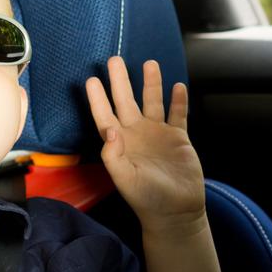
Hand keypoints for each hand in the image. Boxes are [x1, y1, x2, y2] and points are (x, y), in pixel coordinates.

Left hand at [85, 57, 206, 234]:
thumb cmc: (146, 198)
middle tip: (114, 60)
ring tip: (149, 63)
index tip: (92, 79)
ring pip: (153, 101)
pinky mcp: (178, 138)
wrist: (175, 212)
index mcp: (120, 143)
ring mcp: (158, 134)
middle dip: (120, 81)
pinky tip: (178, 86)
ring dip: (151, 83)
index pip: (105, 115)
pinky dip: (179, 101)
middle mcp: (137, 134)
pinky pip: (178, 114)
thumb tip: (110, 129)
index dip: (98, 98)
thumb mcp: (124, 178)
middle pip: (126, 101)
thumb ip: (113, 155)